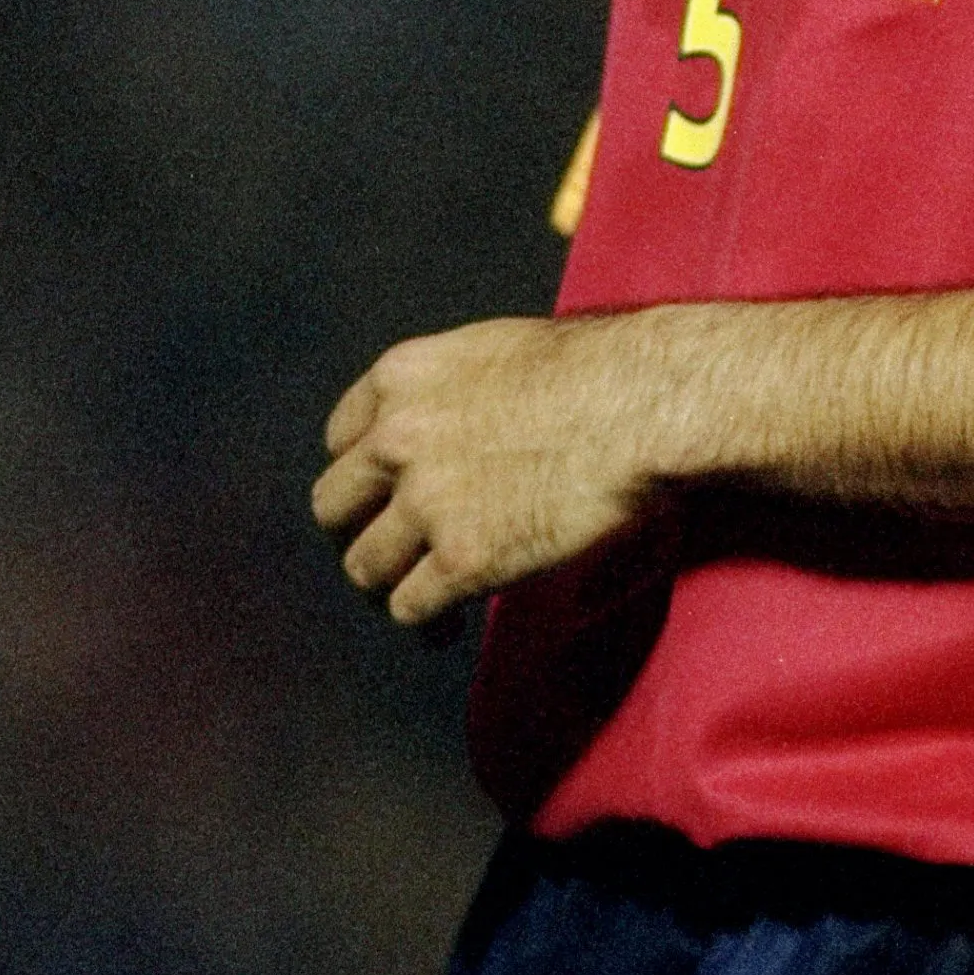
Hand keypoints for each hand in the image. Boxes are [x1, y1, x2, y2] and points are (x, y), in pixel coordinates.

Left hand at [311, 315, 652, 622]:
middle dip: (359, 530)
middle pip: (334, 506)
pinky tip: (447, 624)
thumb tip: (459, 422)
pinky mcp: (462, 560)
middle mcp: (396, 439)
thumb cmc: (595, 369)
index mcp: (403, 377)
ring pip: (364, 566)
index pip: (340, 438)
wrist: (639, 405)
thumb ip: (451, 390)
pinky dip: (427, 620)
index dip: (364, 473)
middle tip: (389, 550)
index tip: (383, 495)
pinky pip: (409, 608)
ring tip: (422, 598)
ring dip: (391, 584)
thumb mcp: (495, 350)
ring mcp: (425, 503)